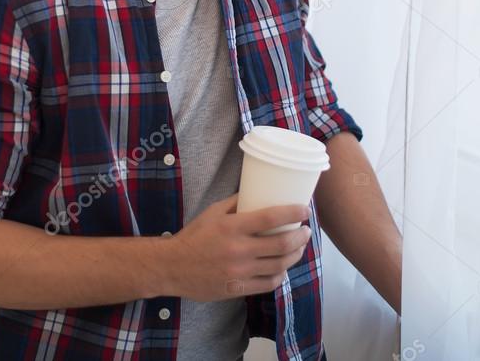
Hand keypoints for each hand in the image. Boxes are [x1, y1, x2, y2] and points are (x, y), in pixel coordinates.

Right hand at [165, 193, 312, 301]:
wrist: (172, 266)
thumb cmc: (194, 236)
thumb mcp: (213, 212)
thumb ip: (237, 202)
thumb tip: (260, 191)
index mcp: (233, 227)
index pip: (272, 218)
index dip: (294, 213)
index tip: (305, 210)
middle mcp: (239, 250)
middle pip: (282, 244)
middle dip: (301, 237)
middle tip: (307, 231)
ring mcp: (239, 272)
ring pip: (280, 265)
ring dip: (295, 255)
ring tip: (299, 247)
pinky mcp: (237, 288)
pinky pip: (268, 284)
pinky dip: (280, 275)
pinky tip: (283, 267)